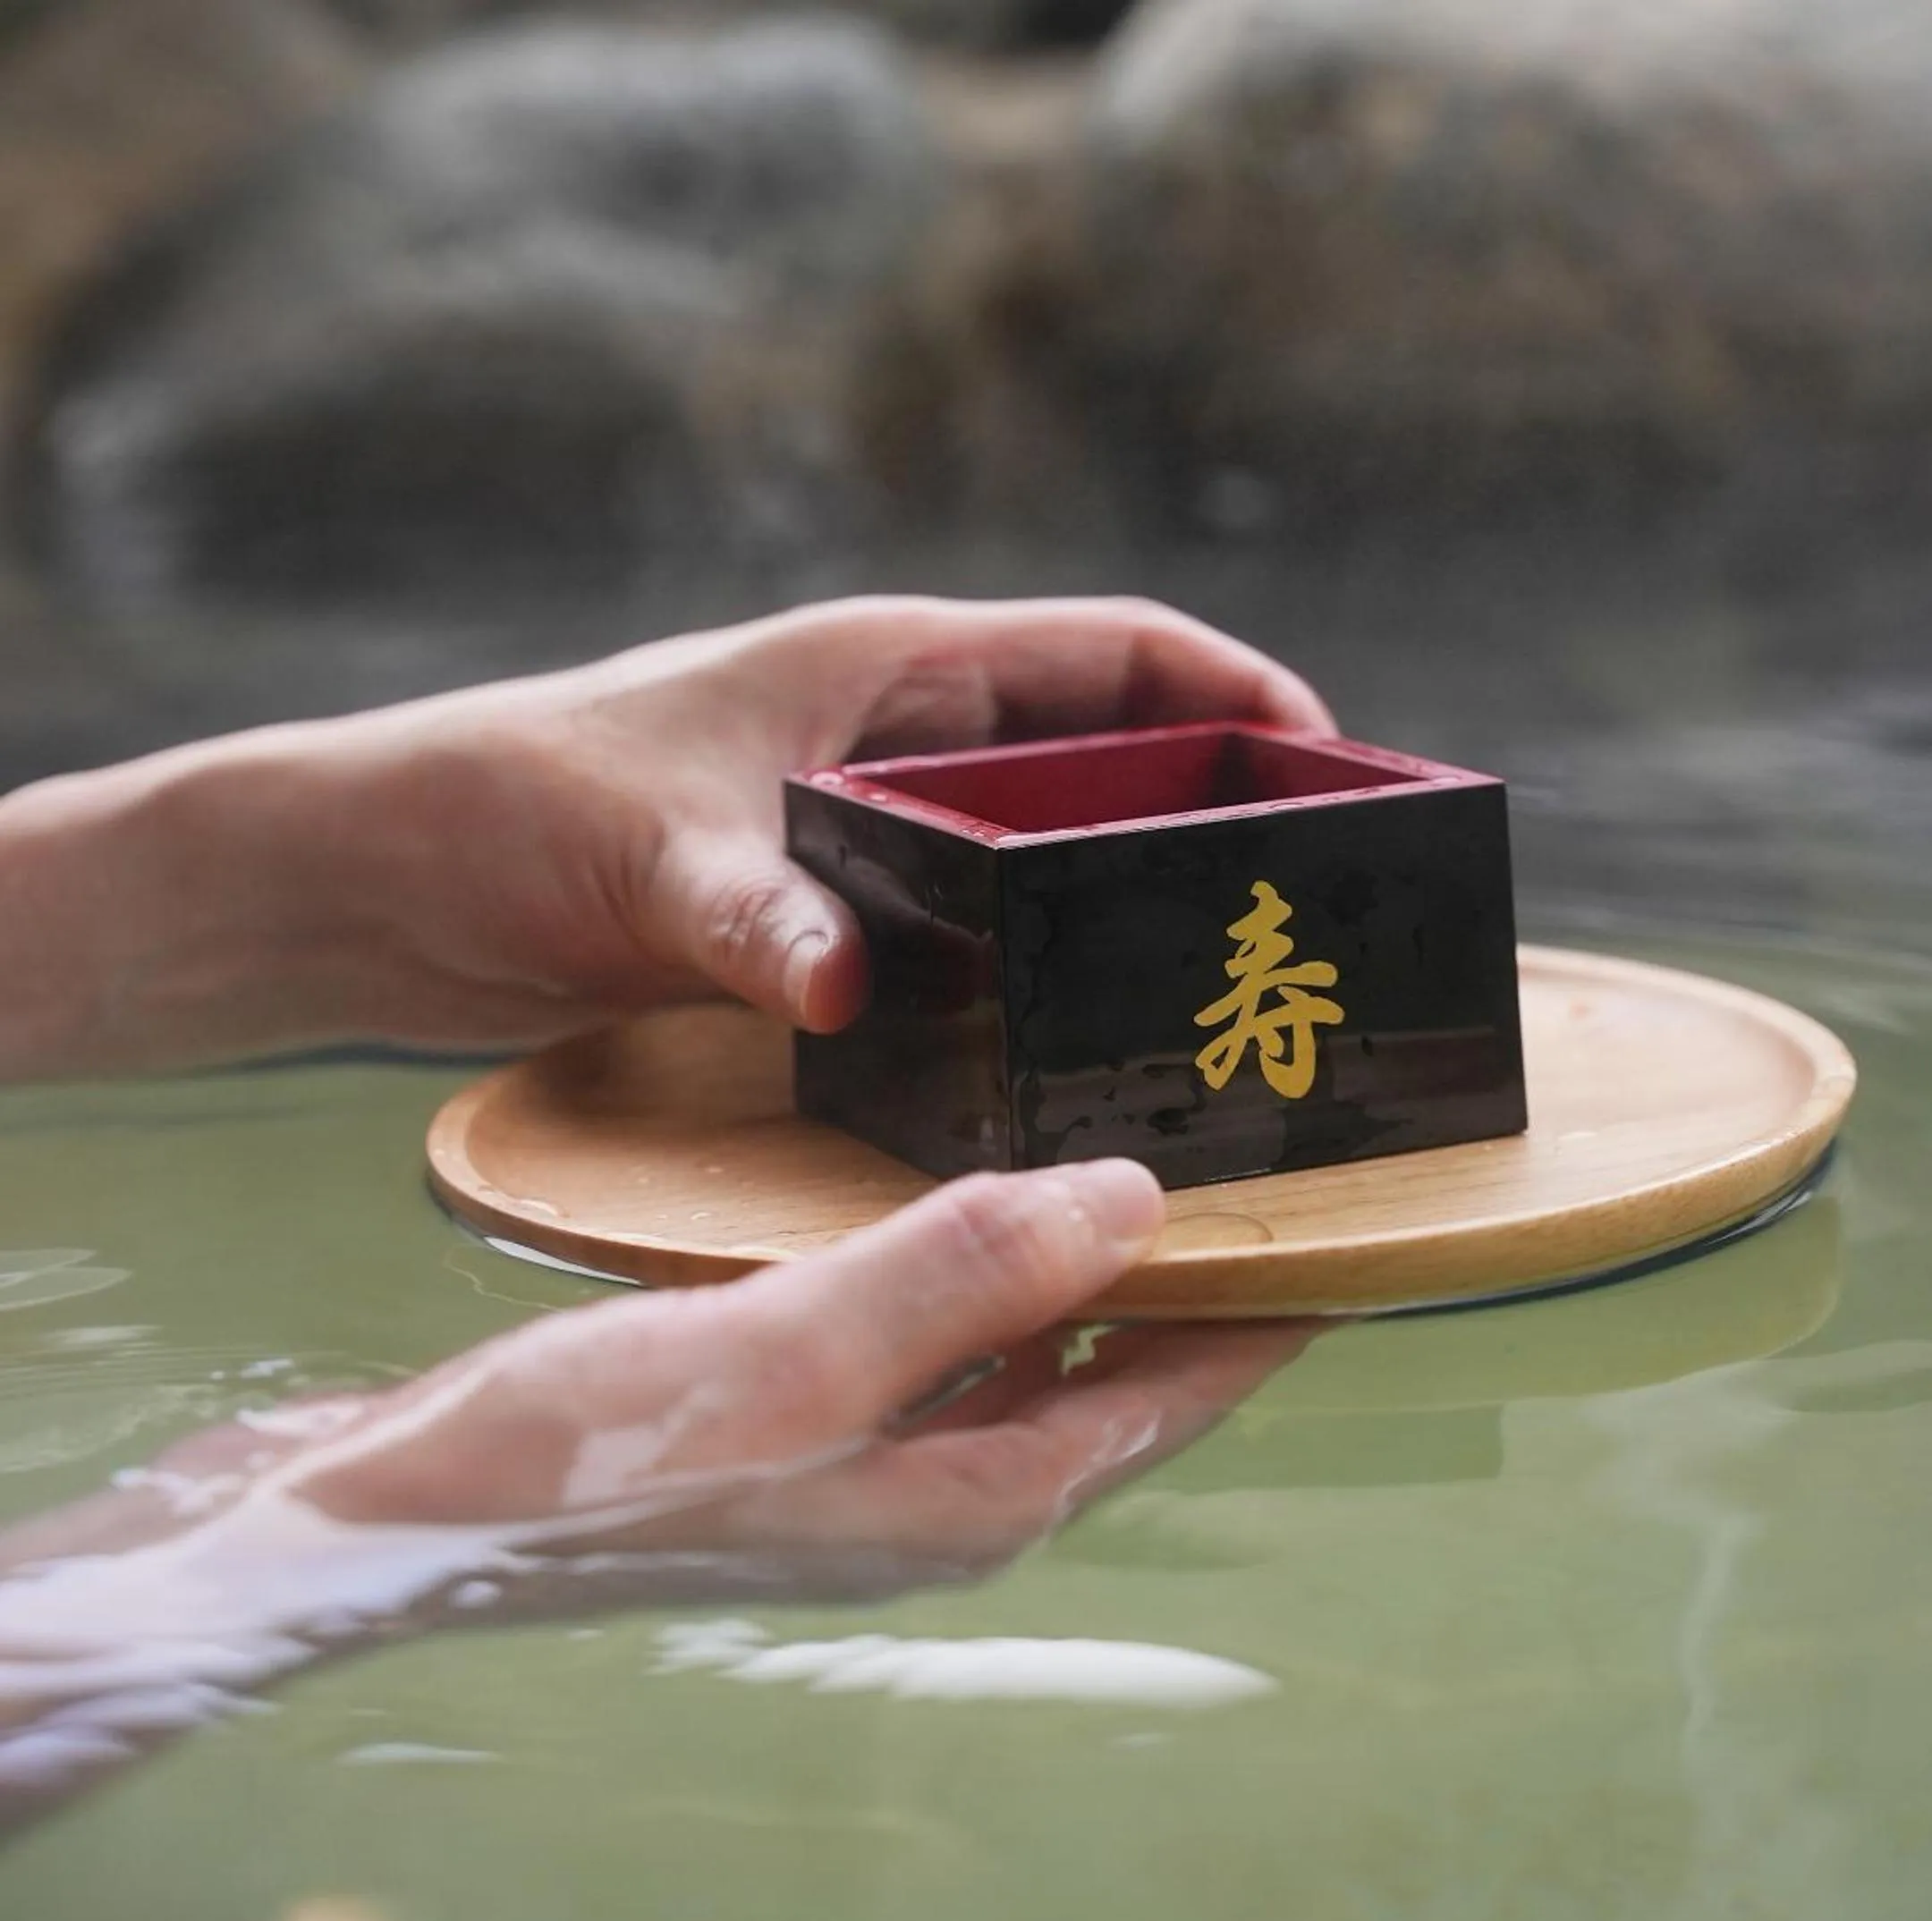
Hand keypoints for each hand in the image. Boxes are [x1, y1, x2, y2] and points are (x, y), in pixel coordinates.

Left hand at [0, 596, 1333, 1074]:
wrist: (376, 878)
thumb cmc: (498, 807)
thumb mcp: (643, 853)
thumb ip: (754, 912)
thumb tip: (844, 983)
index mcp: (889, 666)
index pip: (1118, 649)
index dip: (1241, 688)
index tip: (1334, 762)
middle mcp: (900, 735)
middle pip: (1112, 750)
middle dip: (1218, 805)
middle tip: (1306, 903)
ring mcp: (874, 825)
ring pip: (1053, 847)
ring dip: (1133, 896)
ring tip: (1225, 980)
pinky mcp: (835, 906)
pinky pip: (984, 926)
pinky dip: (1046, 963)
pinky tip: (1082, 1040)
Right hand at [0, 1162, 1311, 1819]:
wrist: (392, 1517)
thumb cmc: (587, 1454)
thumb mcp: (796, 1351)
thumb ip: (967, 1275)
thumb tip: (1133, 1210)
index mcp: (968, 1496)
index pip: (1176, 1397)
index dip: (1266, 1309)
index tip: (1342, 1218)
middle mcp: (935, 1494)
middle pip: (1115, 1379)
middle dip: (1188, 1283)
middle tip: (1244, 1159)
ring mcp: (864, 1466)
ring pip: (1024, 1356)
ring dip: (1081, 1271)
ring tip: (1129, 1154)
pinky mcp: (796, 1424)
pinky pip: (933, 1340)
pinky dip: (974, 1272)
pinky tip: (956, 1196)